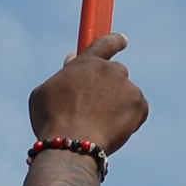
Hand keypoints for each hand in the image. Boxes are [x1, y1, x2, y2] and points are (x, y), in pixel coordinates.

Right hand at [26, 34, 146, 158]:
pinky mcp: (140, 105)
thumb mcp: (45, 93)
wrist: (73, 145)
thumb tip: (71, 59)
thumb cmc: (52, 121)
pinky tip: (113, 130)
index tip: (123, 41)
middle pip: (116, 72)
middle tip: (99, 104)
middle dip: (109, 85)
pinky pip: (138, 110)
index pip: (106, 43)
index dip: (115, 41)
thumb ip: (62, 74)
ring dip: (117, 105)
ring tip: (99, 125)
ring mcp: (127, 86)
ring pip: (126, 94)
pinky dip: (130, 119)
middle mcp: (110, 70)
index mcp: (87, 63)